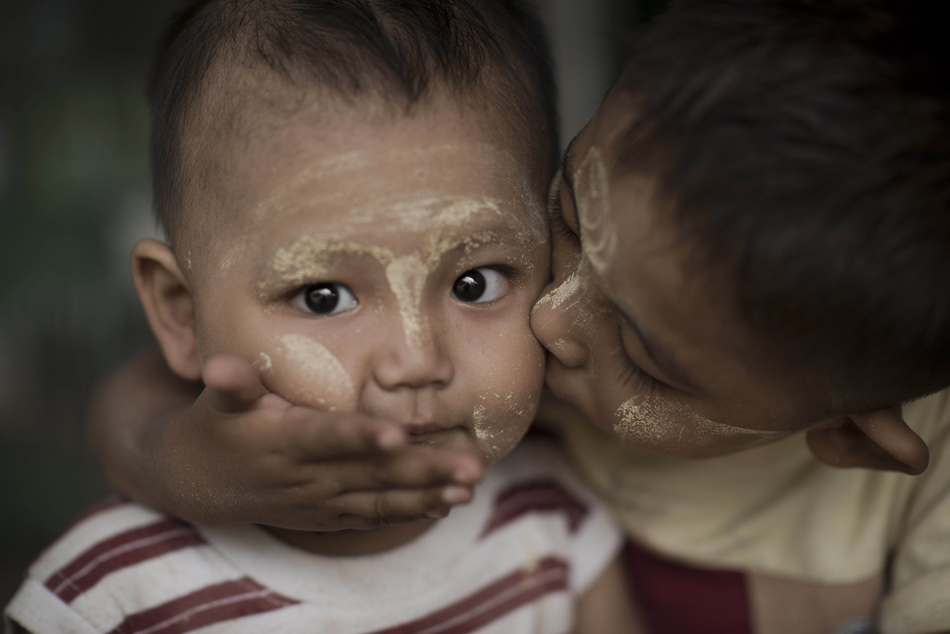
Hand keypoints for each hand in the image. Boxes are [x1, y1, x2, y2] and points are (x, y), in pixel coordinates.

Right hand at [92, 351, 482, 529]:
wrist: (200, 483)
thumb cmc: (216, 426)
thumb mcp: (217, 401)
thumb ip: (232, 383)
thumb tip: (221, 365)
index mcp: (284, 441)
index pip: (328, 437)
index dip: (361, 436)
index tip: (397, 434)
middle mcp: (306, 477)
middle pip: (370, 473)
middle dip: (423, 470)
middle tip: (470, 466)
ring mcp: (320, 502)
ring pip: (380, 499)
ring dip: (427, 494)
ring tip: (470, 486)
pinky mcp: (328, 515)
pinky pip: (373, 516)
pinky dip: (409, 511)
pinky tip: (446, 504)